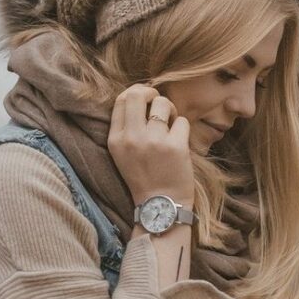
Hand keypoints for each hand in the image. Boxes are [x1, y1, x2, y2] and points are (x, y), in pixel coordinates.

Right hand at [108, 84, 194, 205]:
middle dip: (152, 93)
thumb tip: (141, 96)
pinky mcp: (175, 146)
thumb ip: (126, 128)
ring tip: (171, 125)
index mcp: (116, 139)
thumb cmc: (145, 178)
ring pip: (163, 103)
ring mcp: (154, 141)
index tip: (147, 99)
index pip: (122, 99)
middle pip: (138, 93)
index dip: (137, 93)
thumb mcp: (122, 154)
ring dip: (170, 110)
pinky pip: (182, 121)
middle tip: (159, 104)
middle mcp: (132, 138)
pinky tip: (179, 142)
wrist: (160, 205)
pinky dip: (183, 129)